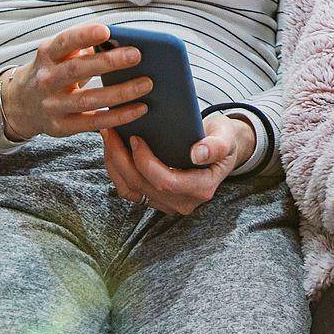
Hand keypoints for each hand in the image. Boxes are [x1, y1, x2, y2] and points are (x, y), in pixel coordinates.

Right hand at [0, 22, 151, 141]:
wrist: (21, 104)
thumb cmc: (53, 71)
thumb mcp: (59, 54)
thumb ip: (83, 47)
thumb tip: (121, 42)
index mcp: (47, 55)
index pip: (64, 42)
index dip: (84, 36)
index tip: (106, 30)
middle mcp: (46, 79)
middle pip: (77, 70)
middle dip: (108, 63)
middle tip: (137, 55)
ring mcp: (52, 105)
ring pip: (88, 99)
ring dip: (120, 92)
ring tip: (146, 83)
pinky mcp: (61, 127)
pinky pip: (93, 123)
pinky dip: (118, 116)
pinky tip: (139, 109)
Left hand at [101, 112, 253, 215]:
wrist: (218, 149)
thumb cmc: (221, 139)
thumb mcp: (226, 138)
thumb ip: (216, 147)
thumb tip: (198, 154)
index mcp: (200, 189)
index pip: (166, 182)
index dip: (145, 163)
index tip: (135, 138)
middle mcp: (182, 202)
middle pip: (142, 186)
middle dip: (121, 159)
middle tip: (110, 130)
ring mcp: (166, 203)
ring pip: (130, 190)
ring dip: (114, 164)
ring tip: (108, 136)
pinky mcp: (154, 198)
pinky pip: (128, 189)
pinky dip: (116, 170)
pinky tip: (112, 148)